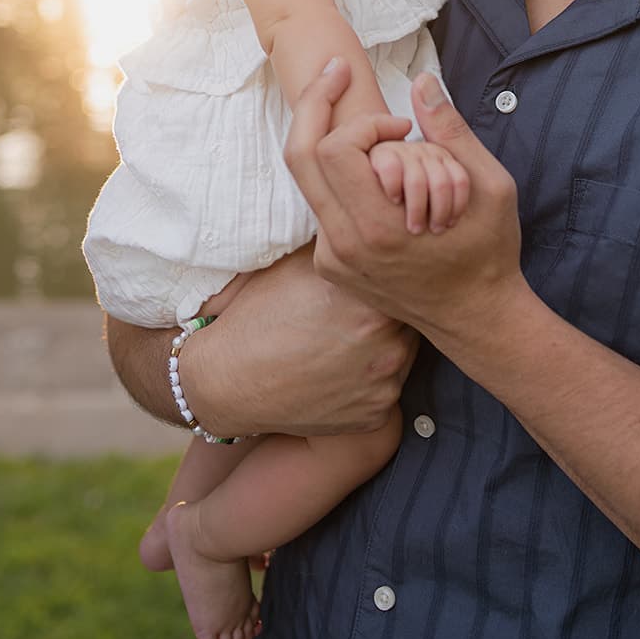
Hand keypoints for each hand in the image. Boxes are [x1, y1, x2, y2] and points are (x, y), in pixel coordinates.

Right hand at [179, 245, 417, 438]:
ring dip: (386, 346)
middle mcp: (388, 344)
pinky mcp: (376, 417)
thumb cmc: (262, 313)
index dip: (388, 276)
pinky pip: (388, 390)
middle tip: (356, 311)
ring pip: (404, 354)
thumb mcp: (301, 263)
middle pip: (410, 317)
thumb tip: (374, 221)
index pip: (402, 279)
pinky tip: (341, 371)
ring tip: (347, 340)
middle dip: (390, 312)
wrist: (230, 379)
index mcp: (372, 300)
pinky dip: (372, 381)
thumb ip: (344, 247)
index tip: (371, 277)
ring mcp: (385, 384)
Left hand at [285, 61, 523, 344]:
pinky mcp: (331, 266)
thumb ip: (451, 131)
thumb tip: (422, 82)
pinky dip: (349, 181)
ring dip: (340, 149)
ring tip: (383, 143)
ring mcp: (333, 258)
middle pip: (300, 156)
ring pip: (310, 179)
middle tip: (339, 77)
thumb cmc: (489, 251)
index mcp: (378, 227)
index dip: (367, 121)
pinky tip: (386, 184)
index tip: (403, 127)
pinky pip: (325, 205)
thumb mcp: (489, 186)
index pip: (334, 149)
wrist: (476, 317)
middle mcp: (343, 245)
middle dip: (319, 107)